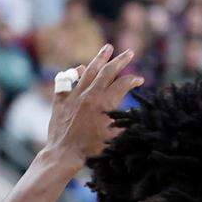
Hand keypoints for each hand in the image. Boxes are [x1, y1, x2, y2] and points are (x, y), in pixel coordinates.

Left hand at [44, 44, 140, 163]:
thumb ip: (122, 120)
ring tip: (107, 47)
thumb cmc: (91, 149)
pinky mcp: (61, 100)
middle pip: (107, 72)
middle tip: (129, 52)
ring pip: (88, 71)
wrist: (64, 153)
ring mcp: (73, 96)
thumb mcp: (113, 135)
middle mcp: (89, 95)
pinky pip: (67, 81)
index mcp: (104, 104)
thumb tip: (130, 111)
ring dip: (99, 58)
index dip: (133, 80)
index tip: (139, 80)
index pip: (123, 84)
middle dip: (120, 60)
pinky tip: (80, 68)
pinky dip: (74, 73)